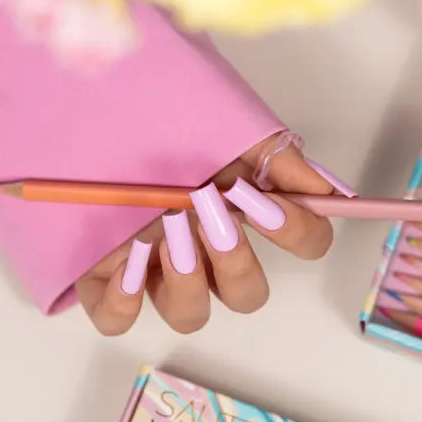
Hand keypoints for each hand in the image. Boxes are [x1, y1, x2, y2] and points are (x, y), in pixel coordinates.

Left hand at [75, 134, 332, 334]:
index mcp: (241, 213)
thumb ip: (275, 156)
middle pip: (247, 295)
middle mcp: (205, 251)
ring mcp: (155, 269)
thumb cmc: (164, 116)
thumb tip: (327, 193)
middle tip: (214, 220)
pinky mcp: (103, 277)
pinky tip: (127, 265)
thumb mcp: (224, 123)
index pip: (299, 243)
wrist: (95, 102)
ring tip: (168, 235)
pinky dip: (124, 303)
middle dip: (238, 263)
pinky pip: (116, 320)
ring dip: (189, 282)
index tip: (271, 205)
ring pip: (190, 315)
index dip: (299, 234)